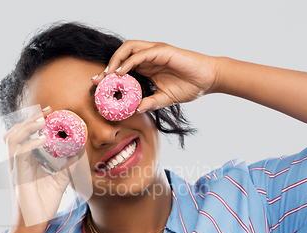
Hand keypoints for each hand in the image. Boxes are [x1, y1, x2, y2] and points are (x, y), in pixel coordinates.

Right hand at [2, 109, 76, 231]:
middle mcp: (17, 162)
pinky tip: (44, 139)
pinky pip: (20, 154)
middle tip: (47, 110)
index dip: (33, 121)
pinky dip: (31, 143)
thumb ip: (68, 166)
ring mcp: (15, 168)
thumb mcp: (60, 180)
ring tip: (43, 120)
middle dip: (30, 118)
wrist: (34, 225)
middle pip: (15, 132)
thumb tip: (80, 152)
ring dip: (27, 127)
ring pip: (12, 139)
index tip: (50, 112)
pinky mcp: (18, 176)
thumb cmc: (43, 204)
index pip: (24, 135)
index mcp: (24, 161)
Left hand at [92, 40, 218, 111]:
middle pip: (122, 55)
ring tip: (107, 75)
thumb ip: (149, 103)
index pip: (123, 66)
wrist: (208, 79)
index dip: (109, 74)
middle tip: (98, 80)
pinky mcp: (162, 51)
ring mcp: (155, 52)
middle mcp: (149, 57)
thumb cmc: (189, 86)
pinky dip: (129, 61)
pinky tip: (121, 73)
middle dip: (108, 66)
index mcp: (147, 67)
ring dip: (115, 60)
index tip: (98, 86)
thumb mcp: (164, 99)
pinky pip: (141, 53)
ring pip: (129, 48)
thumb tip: (134, 111)